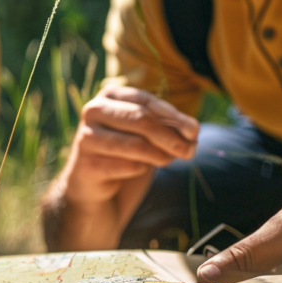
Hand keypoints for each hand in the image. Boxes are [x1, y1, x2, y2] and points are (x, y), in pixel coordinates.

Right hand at [63, 85, 198, 204]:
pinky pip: (129, 166)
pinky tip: (136, 172)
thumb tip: (193, 130)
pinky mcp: (87, 164)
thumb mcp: (147, 134)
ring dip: (160, 156)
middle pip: (141, 120)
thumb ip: (167, 127)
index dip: (174, 116)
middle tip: (189, 151)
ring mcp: (86, 137)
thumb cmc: (125, 153)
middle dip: (170, 137)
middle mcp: (93, 111)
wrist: (97, 187)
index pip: (146, 101)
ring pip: (137, 144)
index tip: (195, 131)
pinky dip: (141, 171)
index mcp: (109, 95)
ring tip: (167, 161)